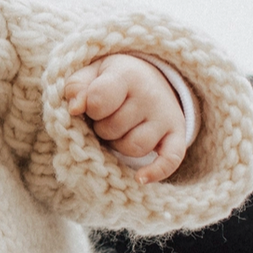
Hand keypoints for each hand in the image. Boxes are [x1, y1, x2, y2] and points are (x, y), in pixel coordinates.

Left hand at [63, 53, 186, 182]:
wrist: (150, 78)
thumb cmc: (111, 80)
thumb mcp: (90, 74)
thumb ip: (76, 88)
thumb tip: (75, 109)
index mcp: (127, 75)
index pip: (98, 101)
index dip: (88, 108)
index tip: (92, 104)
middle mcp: (150, 95)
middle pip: (113, 128)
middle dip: (102, 128)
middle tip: (107, 116)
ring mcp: (165, 117)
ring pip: (134, 148)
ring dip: (119, 145)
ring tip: (120, 129)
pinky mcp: (177, 136)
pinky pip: (171, 160)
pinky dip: (156, 171)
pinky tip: (140, 178)